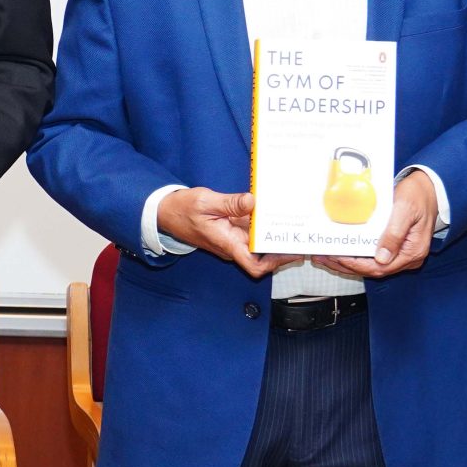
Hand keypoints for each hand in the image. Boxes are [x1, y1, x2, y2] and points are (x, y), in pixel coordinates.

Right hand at [156, 187, 294, 278]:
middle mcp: (232, 246)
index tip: (290, 252)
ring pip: (258, 243)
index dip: (275, 262)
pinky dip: (264, 225)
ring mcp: (232, 240)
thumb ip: (229, 203)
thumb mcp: (204, 202)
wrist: (165, 212)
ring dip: (274, 234)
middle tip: (301, 231)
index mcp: (226, 243)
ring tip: (292, 220)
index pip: (254, 265)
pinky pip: (251, 233)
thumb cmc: (181, 209)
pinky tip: (273, 212)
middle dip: (282, 246)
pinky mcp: (231, 232)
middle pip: (262, 255)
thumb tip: (253, 201)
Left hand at [314, 170, 439, 279]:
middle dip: (346, 266)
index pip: (380, 267)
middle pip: (373, 270)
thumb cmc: (418, 196)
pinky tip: (341, 252)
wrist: (429, 190)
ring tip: (326, 258)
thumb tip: (382, 258)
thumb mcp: (405, 211)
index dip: (356, 265)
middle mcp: (408, 257)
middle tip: (323, 259)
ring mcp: (401, 254)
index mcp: (412, 252)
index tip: (337, 258)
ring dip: (348, 264)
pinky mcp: (395, 248)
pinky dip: (356, 257)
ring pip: (371, 266)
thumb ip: (394, 234)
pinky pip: (373, 258)